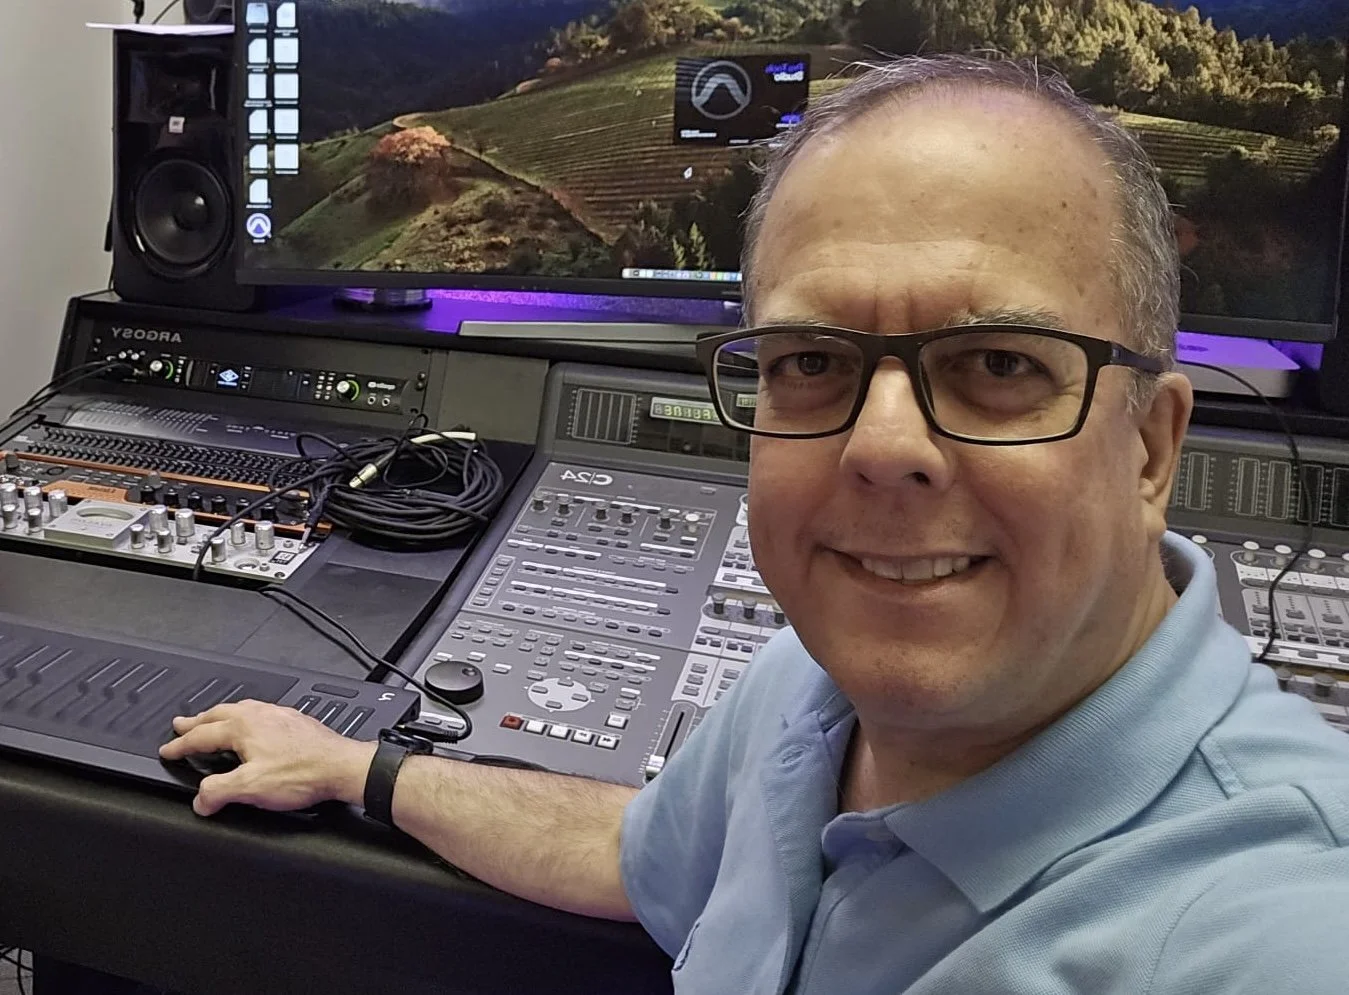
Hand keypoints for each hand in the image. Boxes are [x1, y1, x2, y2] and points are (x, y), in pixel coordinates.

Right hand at [158, 700, 375, 816]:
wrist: (342, 767)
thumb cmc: (303, 773)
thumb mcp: (250, 787)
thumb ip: (218, 792)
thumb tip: (200, 798)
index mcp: (243, 727)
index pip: (202, 735)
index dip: (181, 745)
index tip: (168, 750)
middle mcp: (260, 715)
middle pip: (218, 714)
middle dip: (197, 721)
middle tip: (181, 725)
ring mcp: (279, 716)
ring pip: (240, 710)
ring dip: (220, 716)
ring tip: (212, 722)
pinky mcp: (295, 722)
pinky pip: (260, 713)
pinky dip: (244, 718)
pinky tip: (252, 726)